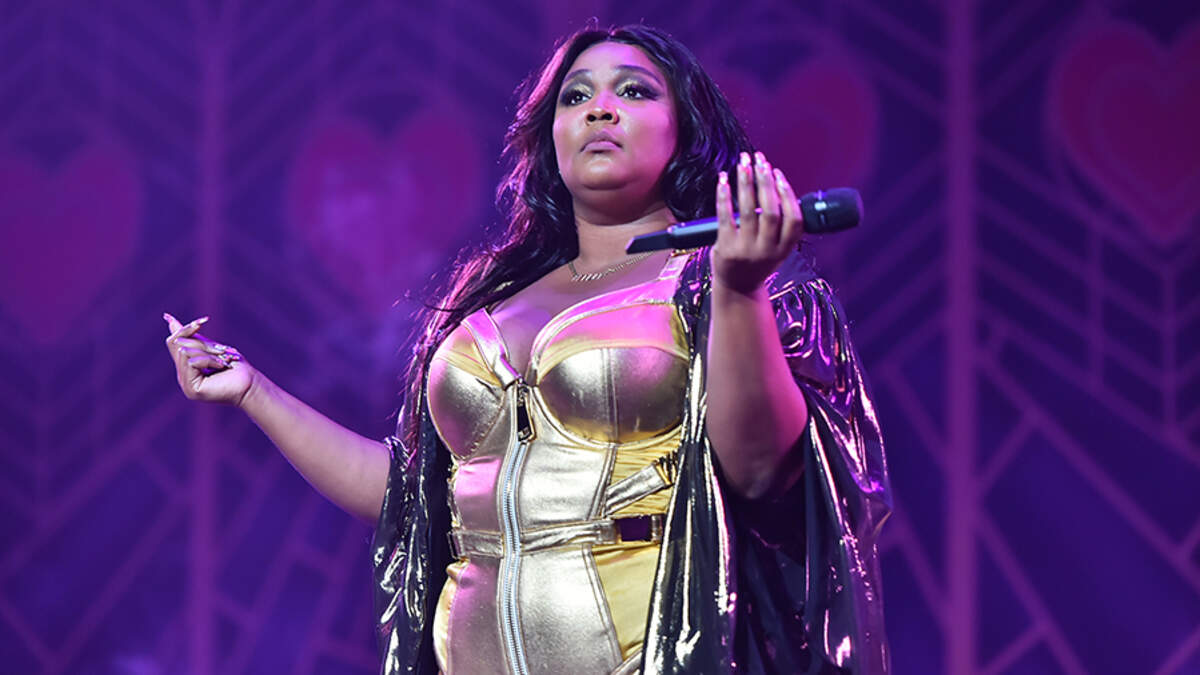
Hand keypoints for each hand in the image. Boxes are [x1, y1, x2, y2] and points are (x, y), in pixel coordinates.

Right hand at [163, 312, 253, 405]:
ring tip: (225, 360)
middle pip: (178, 346)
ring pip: (185, 353)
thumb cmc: (235, 365)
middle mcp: (182, 376)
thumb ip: (192, 337)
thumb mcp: (210, 347)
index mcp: (185, 367)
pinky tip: (221, 366)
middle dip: (203, 343)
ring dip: (208, 352)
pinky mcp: (191, 389)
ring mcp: (185, 384)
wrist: (251, 383)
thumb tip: (168, 318)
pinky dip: (209, 360)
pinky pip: (191, 363)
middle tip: (224, 350)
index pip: (173, 342)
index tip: (204, 320)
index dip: (186, 328)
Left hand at [710, 151, 801, 294]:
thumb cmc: (757, 263)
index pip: (794, 219)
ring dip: (746, 183)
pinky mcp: (726, 248)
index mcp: (784, 249)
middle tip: (760, 161)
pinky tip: (723, 180)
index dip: (787, 194)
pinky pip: (725, 217)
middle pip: (771, 211)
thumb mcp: (777, 249)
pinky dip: (724, 196)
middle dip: (765, 182)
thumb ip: (780, 226)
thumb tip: (774, 184)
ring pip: (748, 211)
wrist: (737, 289)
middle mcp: (767, 250)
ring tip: (744, 163)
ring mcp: (746, 250)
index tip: (778, 174)